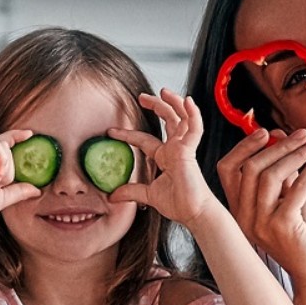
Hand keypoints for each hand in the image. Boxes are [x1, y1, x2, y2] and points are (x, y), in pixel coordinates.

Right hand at [0, 130, 41, 231]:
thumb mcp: (4, 197)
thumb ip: (19, 190)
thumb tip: (37, 190)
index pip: (1, 143)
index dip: (16, 136)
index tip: (30, 134)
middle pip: (6, 147)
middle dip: (8, 169)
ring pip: (2, 146)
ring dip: (5, 168)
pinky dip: (0, 162)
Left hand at [108, 89, 212, 225]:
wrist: (193, 213)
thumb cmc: (178, 204)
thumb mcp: (148, 195)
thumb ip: (131, 192)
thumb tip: (112, 196)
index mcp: (165, 157)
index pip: (144, 140)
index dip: (128, 134)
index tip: (111, 131)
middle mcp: (175, 149)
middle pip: (167, 120)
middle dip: (156, 106)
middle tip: (141, 97)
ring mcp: (184, 148)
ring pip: (181, 118)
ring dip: (173, 103)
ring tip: (162, 91)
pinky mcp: (190, 151)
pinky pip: (195, 129)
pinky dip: (193, 114)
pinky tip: (188, 101)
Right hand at [216, 127, 305, 283]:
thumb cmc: (301, 235)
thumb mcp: (286, 198)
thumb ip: (281, 173)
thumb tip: (280, 136)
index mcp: (238, 210)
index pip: (227, 170)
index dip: (244, 146)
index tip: (266, 132)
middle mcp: (243, 217)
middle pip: (251, 168)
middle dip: (279, 145)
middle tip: (302, 133)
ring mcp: (260, 223)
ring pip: (271, 175)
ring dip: (296, 153)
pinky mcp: (282, 227)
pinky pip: (296, 188)